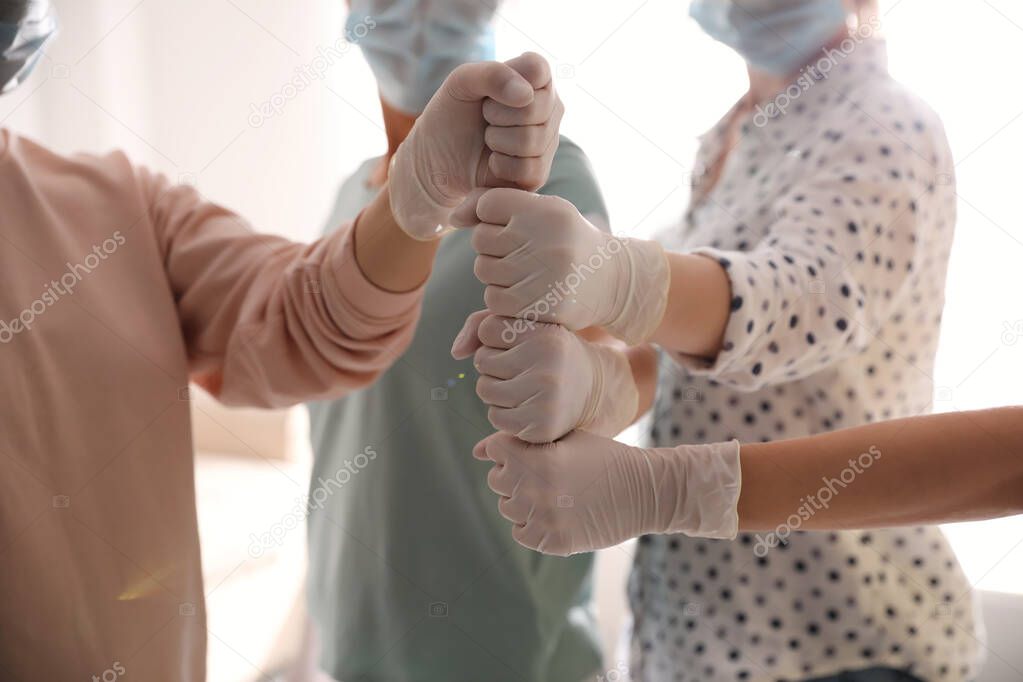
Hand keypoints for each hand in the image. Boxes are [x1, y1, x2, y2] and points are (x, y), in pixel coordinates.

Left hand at [389, 52, 563, 239]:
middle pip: (535, 107)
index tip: (489, 93)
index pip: (537, 69)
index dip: (506, 83)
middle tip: (485, 119)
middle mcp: (549, 107)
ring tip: (488, 139)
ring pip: (532, 140)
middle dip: (496, 115)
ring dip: (497, 141)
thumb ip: (492, 74)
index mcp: (535, 77)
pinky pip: (530, 169)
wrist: (437, 158)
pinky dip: (501, 166)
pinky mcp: (540, 172)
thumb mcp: (461, 82)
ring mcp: (548, 141)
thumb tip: (526, 94)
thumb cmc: (452, 114)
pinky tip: (493, 161)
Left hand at [451, 311, 637, 441]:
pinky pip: (496, 418)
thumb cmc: (549, 353)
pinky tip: (526, 407)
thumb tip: (455, 352)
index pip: (487, 329)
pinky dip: (504, 414)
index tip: (519, 343)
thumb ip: (485, 325)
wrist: (592, 389)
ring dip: (495, 391)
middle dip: (494, 366)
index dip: (496, 338)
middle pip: (483, 361)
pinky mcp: (542, 425)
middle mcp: (548, 363)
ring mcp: (545, 396)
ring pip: (485, 390)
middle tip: (522, 368)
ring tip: (523, 387)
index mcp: (545, 333)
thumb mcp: (527, 329)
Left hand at [468, 188, 669, 343]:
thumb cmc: (565, 241)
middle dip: (493, 248)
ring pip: (485, 271)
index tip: (510, 226)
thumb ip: (492, 206)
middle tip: (521, 254)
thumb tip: (451, 218)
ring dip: (496, 276)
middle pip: (482, 239)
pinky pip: (495, 301)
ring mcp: (546, 275)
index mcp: (548, 210)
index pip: (488, 205)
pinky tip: (525, 295)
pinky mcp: (543, 306)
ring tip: (526, 274)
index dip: (491, 217)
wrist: (612, 281)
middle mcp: (548, 239)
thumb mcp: (540, 212)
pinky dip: (502, 300)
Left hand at [474, 430, 741, 556]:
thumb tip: (478, 450)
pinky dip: (530, 523)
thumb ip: (523, 440)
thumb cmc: (604, 457)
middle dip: (513, 473)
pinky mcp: (555, 543)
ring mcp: (545, 520)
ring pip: (508, 508)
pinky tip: (552, 511)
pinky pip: (521, 533)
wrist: (644, 491)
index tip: (526, 450)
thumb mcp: (567, 438)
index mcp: (539, 461)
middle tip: (541, 472)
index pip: (496, 450)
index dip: (509, 448)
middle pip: (497, 480)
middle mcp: (537, 492)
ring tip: (550, 491)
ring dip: (521, 498)